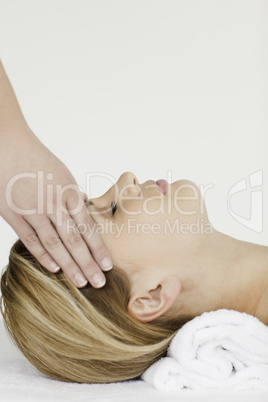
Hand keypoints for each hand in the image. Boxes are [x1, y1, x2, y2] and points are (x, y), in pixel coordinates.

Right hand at [0, 127, 112, 287]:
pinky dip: (42, 255)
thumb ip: (73, 197)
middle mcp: (52, 203)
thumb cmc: (38, 160)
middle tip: (99, 283)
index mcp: (68, 192)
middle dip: (88, 263)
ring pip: (54, 244)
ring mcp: (32, 210)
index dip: (98, 248)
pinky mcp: (13, 215)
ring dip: (68, 265)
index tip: (108, 265)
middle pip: (74, 240)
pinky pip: (30, 239)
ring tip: (81, 283)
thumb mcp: (63, 174)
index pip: (87, 227)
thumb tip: (85, 211)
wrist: (7, 147)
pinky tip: (54, 269)